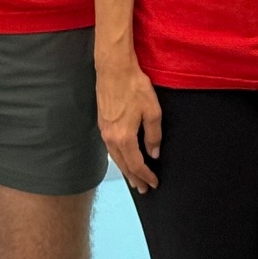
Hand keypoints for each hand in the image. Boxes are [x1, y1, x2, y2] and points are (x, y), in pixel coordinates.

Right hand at [97, 53, 161, 192]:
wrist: (113, 69)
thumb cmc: (134, 86)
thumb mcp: (152, 110)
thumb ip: (154, 134)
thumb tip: (154, 153)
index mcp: (124, 137)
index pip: (137, 164)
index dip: (146, 175)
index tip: (155, 183)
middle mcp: (111, 138)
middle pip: (124, 165)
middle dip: (135, 178)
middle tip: (144, 189)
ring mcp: (104, 131)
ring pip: (116, 158)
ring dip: (126, 170)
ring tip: (134, 179)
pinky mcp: (102, 123)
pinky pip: (111, 148)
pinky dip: (119, 158)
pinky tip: (124, 159)